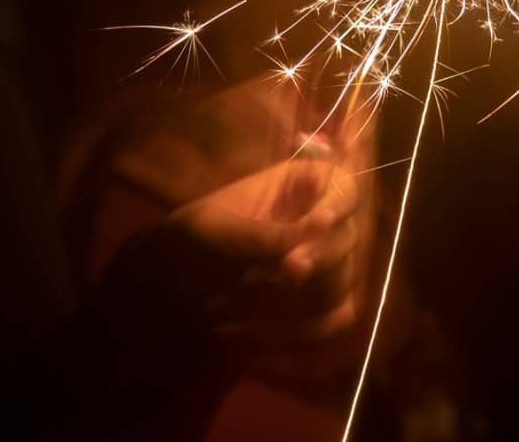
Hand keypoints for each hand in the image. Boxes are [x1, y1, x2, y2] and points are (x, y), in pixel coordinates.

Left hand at [171, 155, 359, 344]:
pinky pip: (331, 322)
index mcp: (301, 186)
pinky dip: (293, 332)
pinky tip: (245, 330)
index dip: (338, 204)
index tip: (319, 224)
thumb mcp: (217, 228)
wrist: (173, 280)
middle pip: (346, 241)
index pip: (342, 187)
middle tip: (281, 274)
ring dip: (285, 303)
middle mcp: (323, 223)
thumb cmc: (194, 237)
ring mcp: (327, 266)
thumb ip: (262, 238)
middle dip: (313, 262)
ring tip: (224, 306)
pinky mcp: (323, 306)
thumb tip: (304, 253)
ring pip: (336, 286)